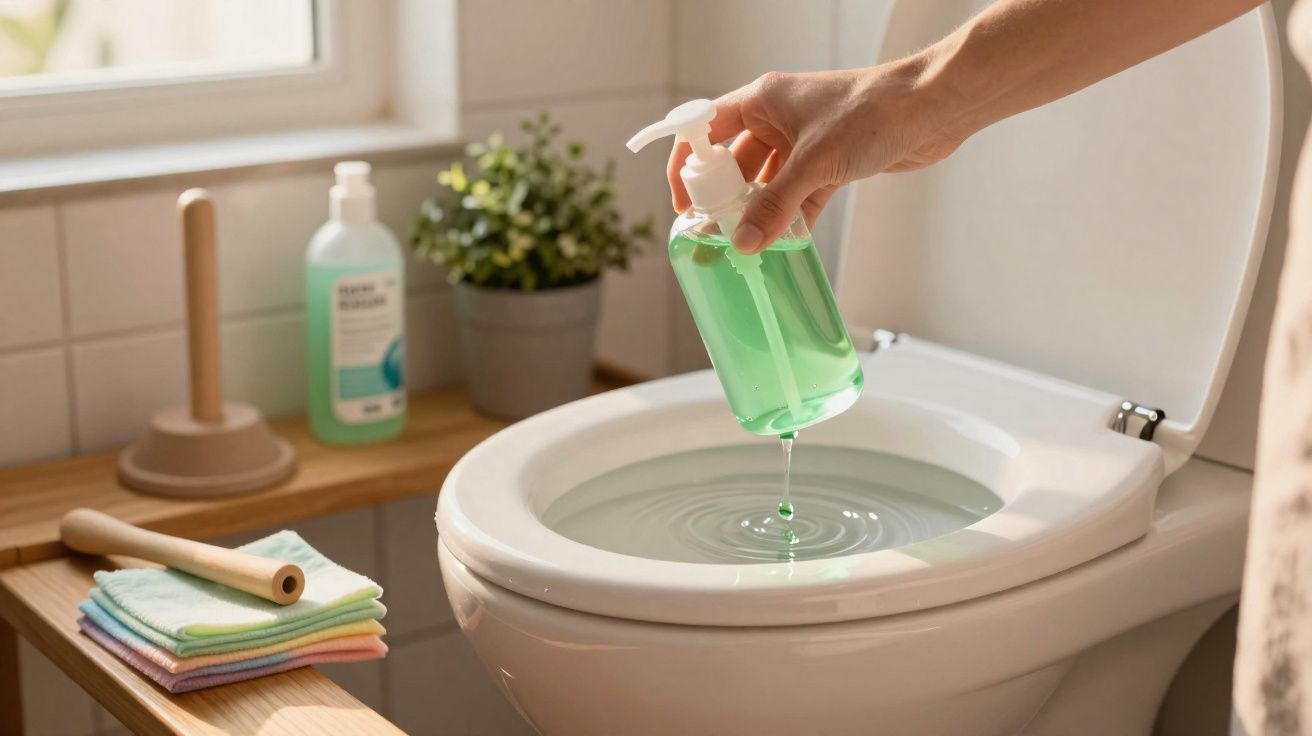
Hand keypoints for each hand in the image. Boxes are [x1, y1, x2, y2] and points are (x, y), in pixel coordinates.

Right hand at [667, 62, 965, 253]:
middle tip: (713, 233)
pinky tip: (782, 243)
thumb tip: (743, 241)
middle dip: (724, 198)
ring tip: (745, 245)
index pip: (705, 129)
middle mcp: (778, 118)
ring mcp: (805, 141)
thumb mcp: (814, 162)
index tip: (684, 202)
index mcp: (762, 100)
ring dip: (759, 212)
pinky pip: (799, 195)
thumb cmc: (873, 110)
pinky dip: (791, 217)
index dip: (688, 164)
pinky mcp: (831, 162)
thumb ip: (775, 205)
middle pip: (735, 162)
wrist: (932, 108)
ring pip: (768, 182)